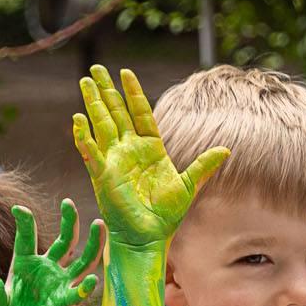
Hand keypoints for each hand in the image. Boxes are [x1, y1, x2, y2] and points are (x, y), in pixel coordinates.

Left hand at [0, 201, 101, 305]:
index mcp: (24, 265)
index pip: (26, 238)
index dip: (25, 222)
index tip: (19, 209)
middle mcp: (46, 269)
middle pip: (64, 240)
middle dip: (69, 221)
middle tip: (69, 203)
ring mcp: (61, 283)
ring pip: (82, 259)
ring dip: (92, 243)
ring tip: (99, 224)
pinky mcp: (68, 301)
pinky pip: (80, 291)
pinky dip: (86, 287)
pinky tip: (91, 281)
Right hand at [73, 65, 227, 258]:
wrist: (150, 237)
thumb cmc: (166, 216)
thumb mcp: (189, 186)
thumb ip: (203, 166)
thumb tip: (227, 150)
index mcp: (150, 149)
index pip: (141, 113)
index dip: (133, 93)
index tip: (126, 72)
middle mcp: (129, 150)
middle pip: (116, 113)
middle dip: (106, 91)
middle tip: (96, 68)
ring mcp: (114, 160)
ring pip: (102, 125)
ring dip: (93, 104)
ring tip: (85, 82)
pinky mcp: (103, 174)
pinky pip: (91, 152)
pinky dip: (83, 136)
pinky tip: (78, 119)